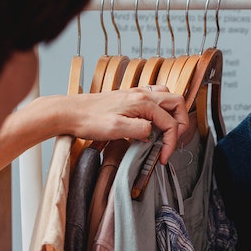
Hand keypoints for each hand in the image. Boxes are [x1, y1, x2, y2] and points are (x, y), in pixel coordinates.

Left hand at [57, 85, 191, 163]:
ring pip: (168, 98)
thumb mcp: (116, 129)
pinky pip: (155, 98)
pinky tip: (153, 122)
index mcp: (142, 102)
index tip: (164, 156)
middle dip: (181, 124)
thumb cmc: (88, 120)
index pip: (170, 123)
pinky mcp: (130, 98)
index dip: (171, 142)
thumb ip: (140, 130)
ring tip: (167, 132)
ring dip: (173, 114)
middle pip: (177, 103)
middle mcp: (142, 94)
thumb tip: (153, 133)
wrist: (69, 112)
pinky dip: (161, 110)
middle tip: (173, 141)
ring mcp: (136, 94)